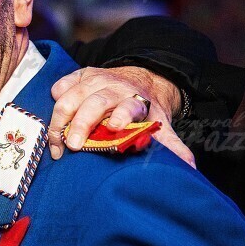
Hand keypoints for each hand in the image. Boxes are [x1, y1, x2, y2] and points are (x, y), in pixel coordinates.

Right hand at [48, 66, 195, 167]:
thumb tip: (189, 170)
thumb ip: (171, 146)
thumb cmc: (144, 109)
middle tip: (72, 146)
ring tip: (56, 143)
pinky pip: (61, 85)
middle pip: (94, 102)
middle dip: (81, 123)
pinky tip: (55, 118)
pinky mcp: (80, 75)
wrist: (138, 79)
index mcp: (137, 101)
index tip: (115, 127)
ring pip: (70, 96)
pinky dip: (55, 99)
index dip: (122, 115)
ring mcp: (94, 79)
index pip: (130, 106)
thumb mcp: (160, 125)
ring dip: (59, 120)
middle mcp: (114, 87)